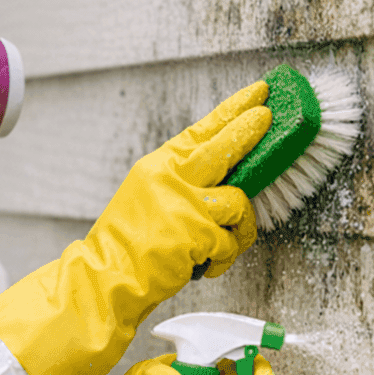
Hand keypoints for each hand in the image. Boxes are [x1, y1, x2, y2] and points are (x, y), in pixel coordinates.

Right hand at [0, 83, 270, 374]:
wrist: (105, 280)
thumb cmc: (130, 249)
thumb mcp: (151, 202)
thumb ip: (186, 186)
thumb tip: (231, 179)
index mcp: (157, 168)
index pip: (201, 131)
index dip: (232, 111)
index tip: (258, 94)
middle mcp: (168, 178)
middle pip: (223, 146)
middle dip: (249, 130)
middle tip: (268, 117)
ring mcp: (182, 203)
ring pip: (238, 202)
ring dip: (238, 230)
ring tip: (220, 246)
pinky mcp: (194, 231)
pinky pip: (230, 240)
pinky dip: (223, 258)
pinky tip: (205, 264)